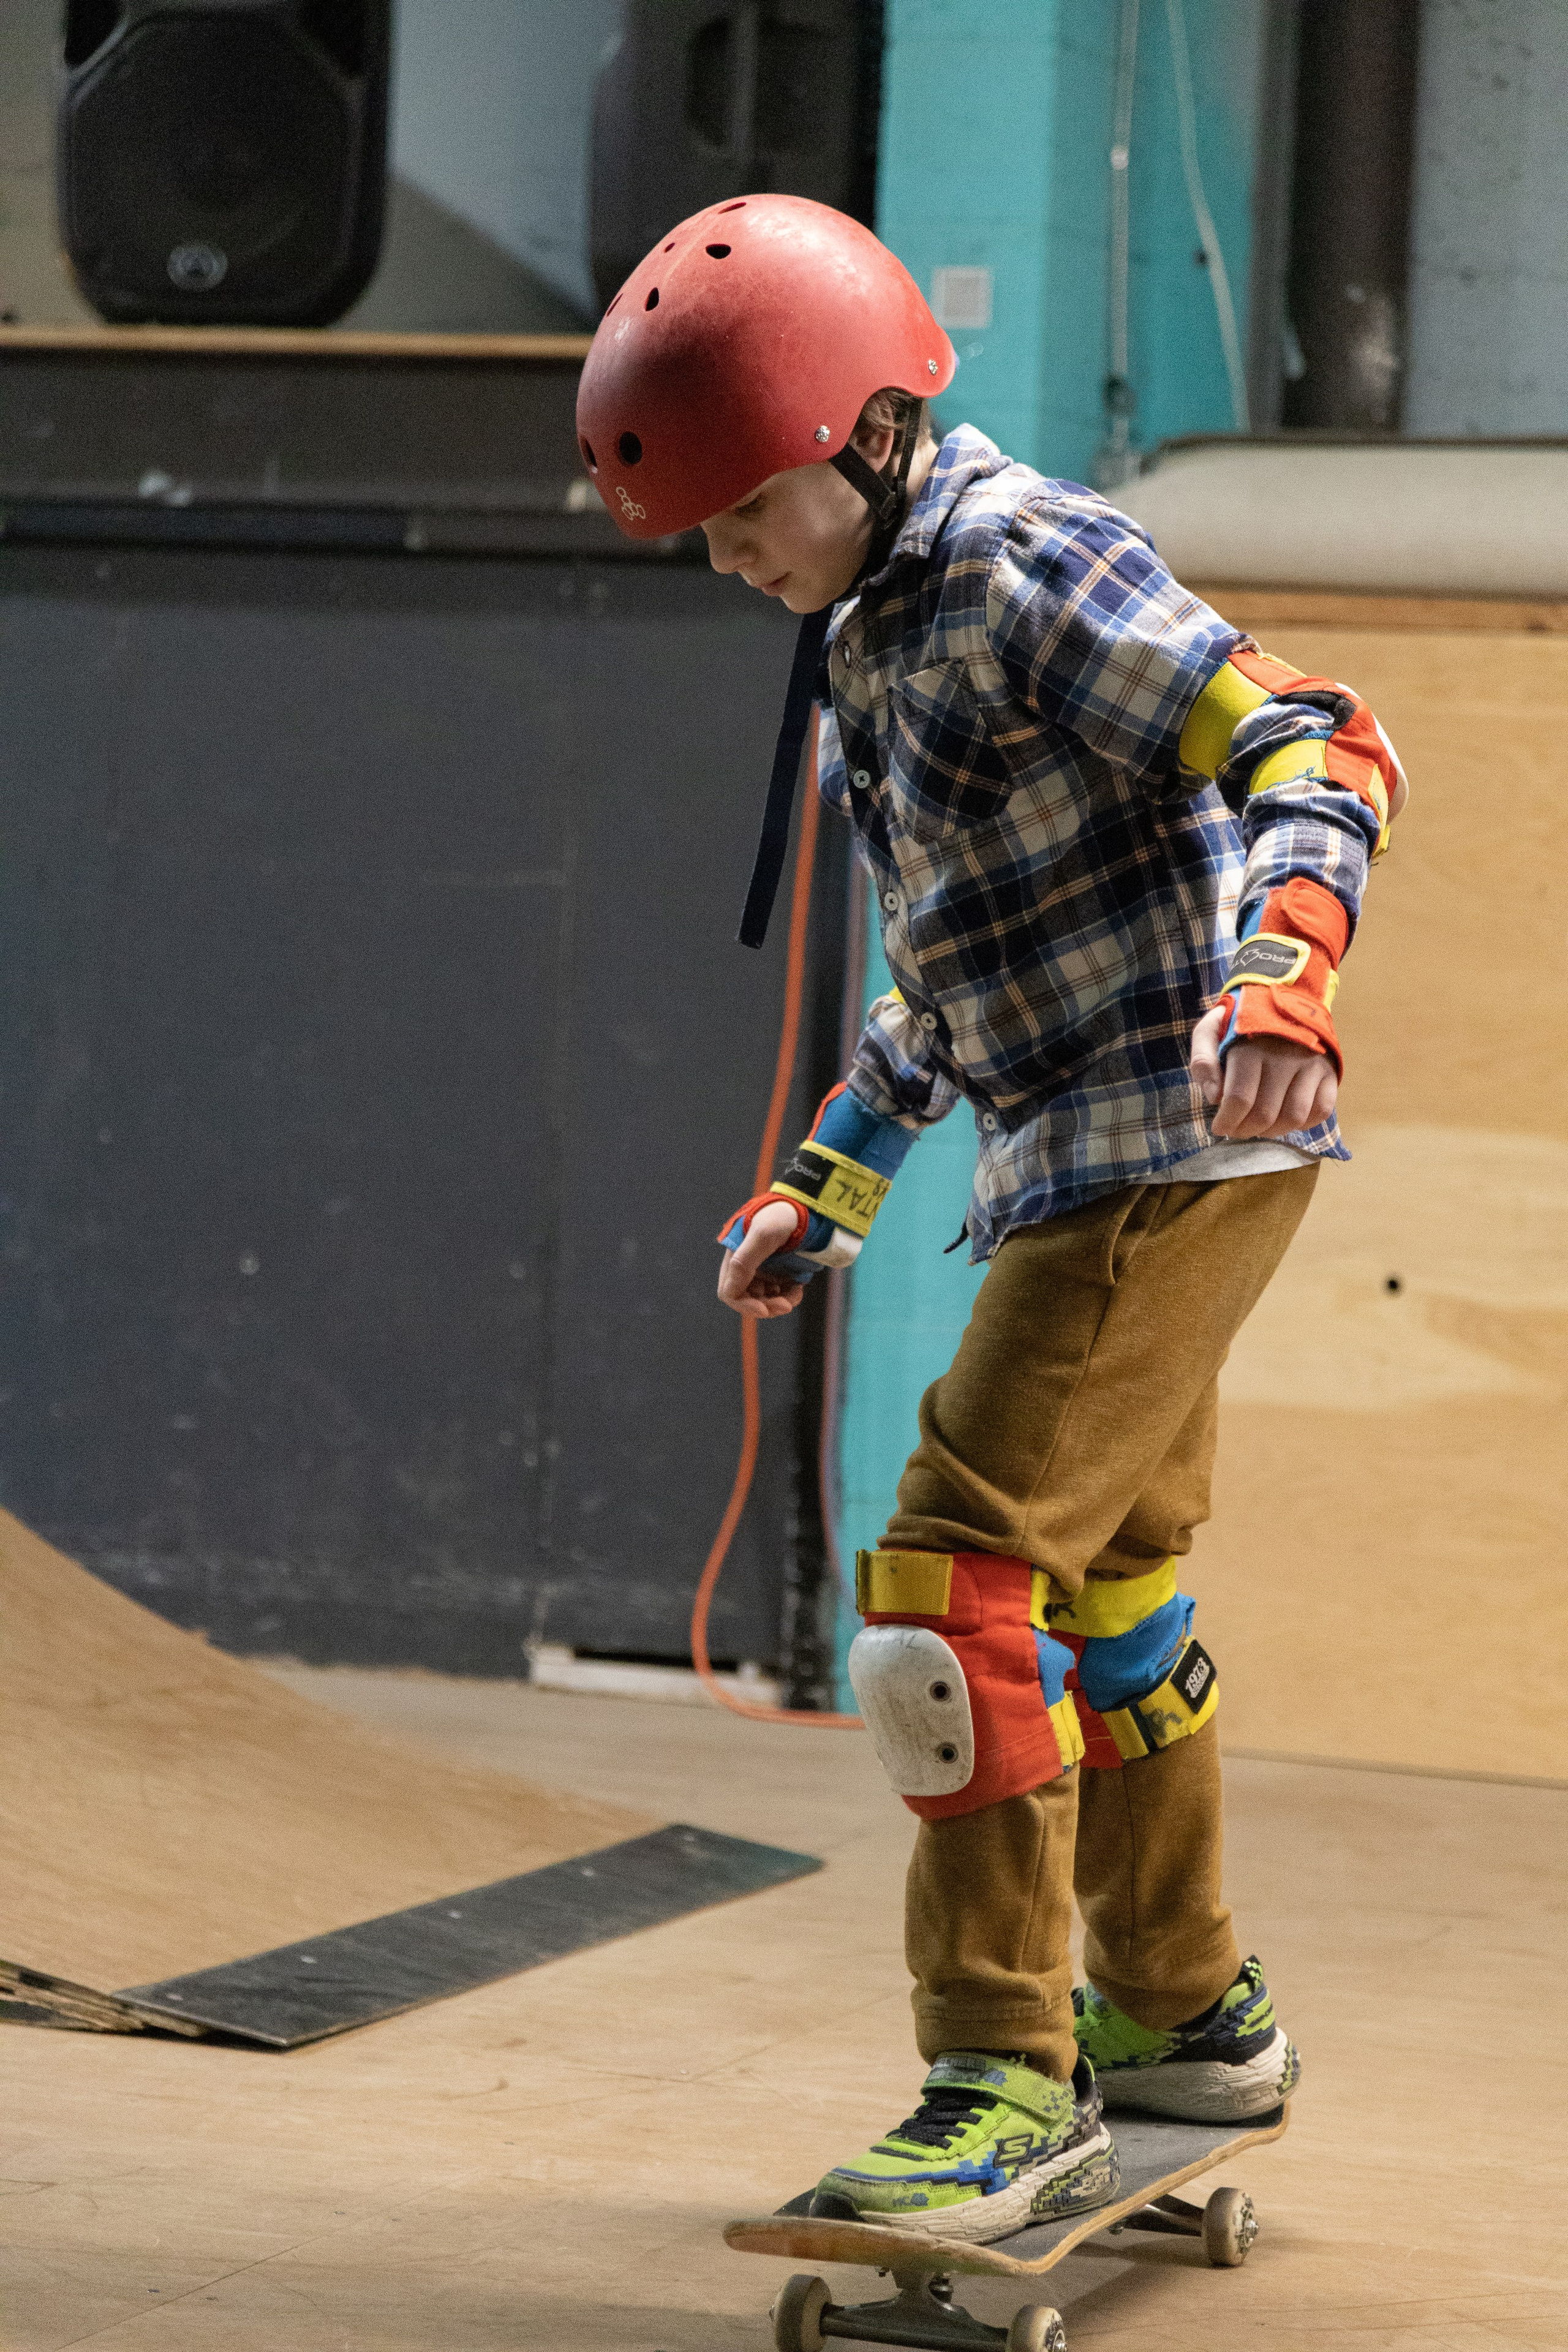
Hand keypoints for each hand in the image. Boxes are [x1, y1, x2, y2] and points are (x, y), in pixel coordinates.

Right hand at [716, 1198, 806, 1318]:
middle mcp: (748, 1264)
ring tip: (794, 1295)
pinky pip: (781, 1292)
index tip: (763, 1310)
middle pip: (748, 1298)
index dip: (744, 1305)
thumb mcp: (762, 1235)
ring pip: (765, 1298)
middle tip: (785, 1306)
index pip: (730, 1292)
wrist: (811, 1205)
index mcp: (736, 1256)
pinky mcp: (782, 1270)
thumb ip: (744, 1261)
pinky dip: (789, 1295)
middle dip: (765, 1306)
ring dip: (778, 1303)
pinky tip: (798, 1288)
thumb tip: (730, 1292)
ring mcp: (765, 1268)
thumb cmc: (784, 1215)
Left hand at [1190, 1005, 1337, 1139]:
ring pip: (1294, 1116)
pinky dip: (1304, 1124)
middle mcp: (1285, 1056)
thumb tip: (1214, 1097)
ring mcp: (1311, 1064)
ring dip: (1274, 1131)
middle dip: (1245, 1130)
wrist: (1283, 996)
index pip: (1239, 1099)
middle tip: (1236, 1130)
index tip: (1219, 1128)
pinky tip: (1286, 1118)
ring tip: (1260, 1127)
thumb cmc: (1240, 1022)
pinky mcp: (1330, 1070)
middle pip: (1265, 1113)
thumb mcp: (1210, 1031)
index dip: (1227, 1121)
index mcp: (1251, 1047)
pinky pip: (1322, 1110)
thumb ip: (1203, 1061)